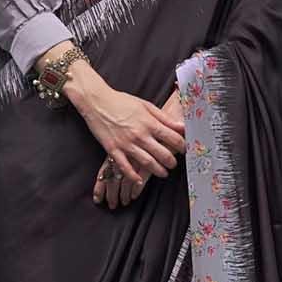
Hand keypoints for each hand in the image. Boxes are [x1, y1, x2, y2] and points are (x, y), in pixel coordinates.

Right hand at [93, 86, 184, 209]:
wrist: (97, 101)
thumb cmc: (122, 101)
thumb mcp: (146, 105)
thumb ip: (164, 118)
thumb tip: (182, 126)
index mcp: (149, 123)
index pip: (173, 138)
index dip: (182, 146)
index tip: (184, 150)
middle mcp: (139, 135)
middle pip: (162, 154)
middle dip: (172, 162)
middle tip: (174, 164)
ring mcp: (126, 144)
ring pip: (147, 163)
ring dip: (158, 171)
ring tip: (163, 173)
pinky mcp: (113, 150)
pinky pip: (125, 167)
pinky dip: (133, 176)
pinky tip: (139, 180)